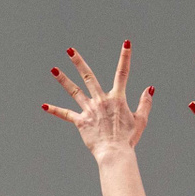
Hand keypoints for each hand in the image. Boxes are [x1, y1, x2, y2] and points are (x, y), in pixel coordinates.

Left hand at [44, 41, 153, 161]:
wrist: (114, 152)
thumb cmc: (128, 138)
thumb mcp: (141, 120)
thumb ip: (145, 103)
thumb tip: (150, 88)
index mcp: (117, 99)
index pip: (123, 73)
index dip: (126, 57)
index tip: (126, 43)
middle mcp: (101, 100)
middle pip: (88, 76)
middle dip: (78, 62)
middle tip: (70, 50)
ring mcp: (89, 110)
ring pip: (74, 91)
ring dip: (63, 79)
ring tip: (53, 69)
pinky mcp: (80, 121)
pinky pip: (65, 114)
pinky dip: (55, 110)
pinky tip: (44, 105)